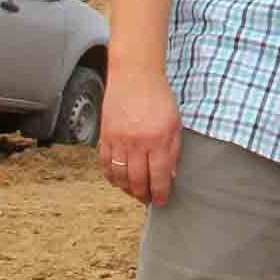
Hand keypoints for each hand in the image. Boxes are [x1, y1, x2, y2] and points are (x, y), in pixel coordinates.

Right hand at [99, 64, 181, 206]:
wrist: (134, 77)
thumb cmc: (158, 98)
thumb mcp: (174, 123)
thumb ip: (173, 151)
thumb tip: (169, 176)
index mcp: (158, 139)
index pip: (158, 175)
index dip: (160, 192)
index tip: (161, 201)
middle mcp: (137, 143)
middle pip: (137, 179)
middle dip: (142, 194)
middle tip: (147, 199)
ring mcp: (118, 141)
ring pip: (119, 175)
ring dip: (126, 189)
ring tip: (134, 192)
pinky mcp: (105, 137)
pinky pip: (106, 164)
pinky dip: (111, 176)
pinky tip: (118, 180)